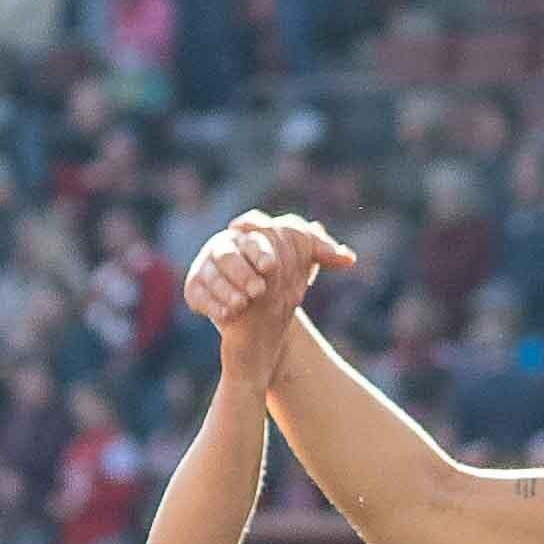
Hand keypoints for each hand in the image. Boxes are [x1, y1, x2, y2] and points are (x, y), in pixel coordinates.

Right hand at [182, 212, 356, 336]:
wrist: (256, 306)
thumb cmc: (279, 277)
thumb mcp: (299, 264)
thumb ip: (320, 253)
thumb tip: (349, 258)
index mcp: (251, 233)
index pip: (255, 227)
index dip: (261, 245)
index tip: (271, 266)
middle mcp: (226, 246)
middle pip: (228, 250)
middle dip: (242, 270)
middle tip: (259, 290)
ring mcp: (207, 267)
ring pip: (209, 273)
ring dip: (227, 288)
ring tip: (243, 304)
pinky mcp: (195, 288)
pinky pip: (197, 293)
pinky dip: (211, 304)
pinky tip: (227, 315)